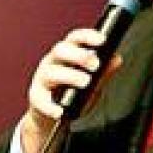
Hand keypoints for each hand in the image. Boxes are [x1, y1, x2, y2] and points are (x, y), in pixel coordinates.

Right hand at [19, 28, 120, 152]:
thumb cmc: (70, 93)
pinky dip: (50, 106)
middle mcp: (51, 63)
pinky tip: (60, 111)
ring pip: (51, 72)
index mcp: (65, 55)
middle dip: (78, 55)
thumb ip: (103, 72)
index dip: (87, 37)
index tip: (102, 40)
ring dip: (69, 76)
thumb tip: (116, 59)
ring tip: (85, 82)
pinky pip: (40, 100)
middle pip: (60, 50)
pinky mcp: (36, 98)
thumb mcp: (91, 82)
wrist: (52, 115)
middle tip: (96, 65)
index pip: (74, 39)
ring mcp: (42, 79)